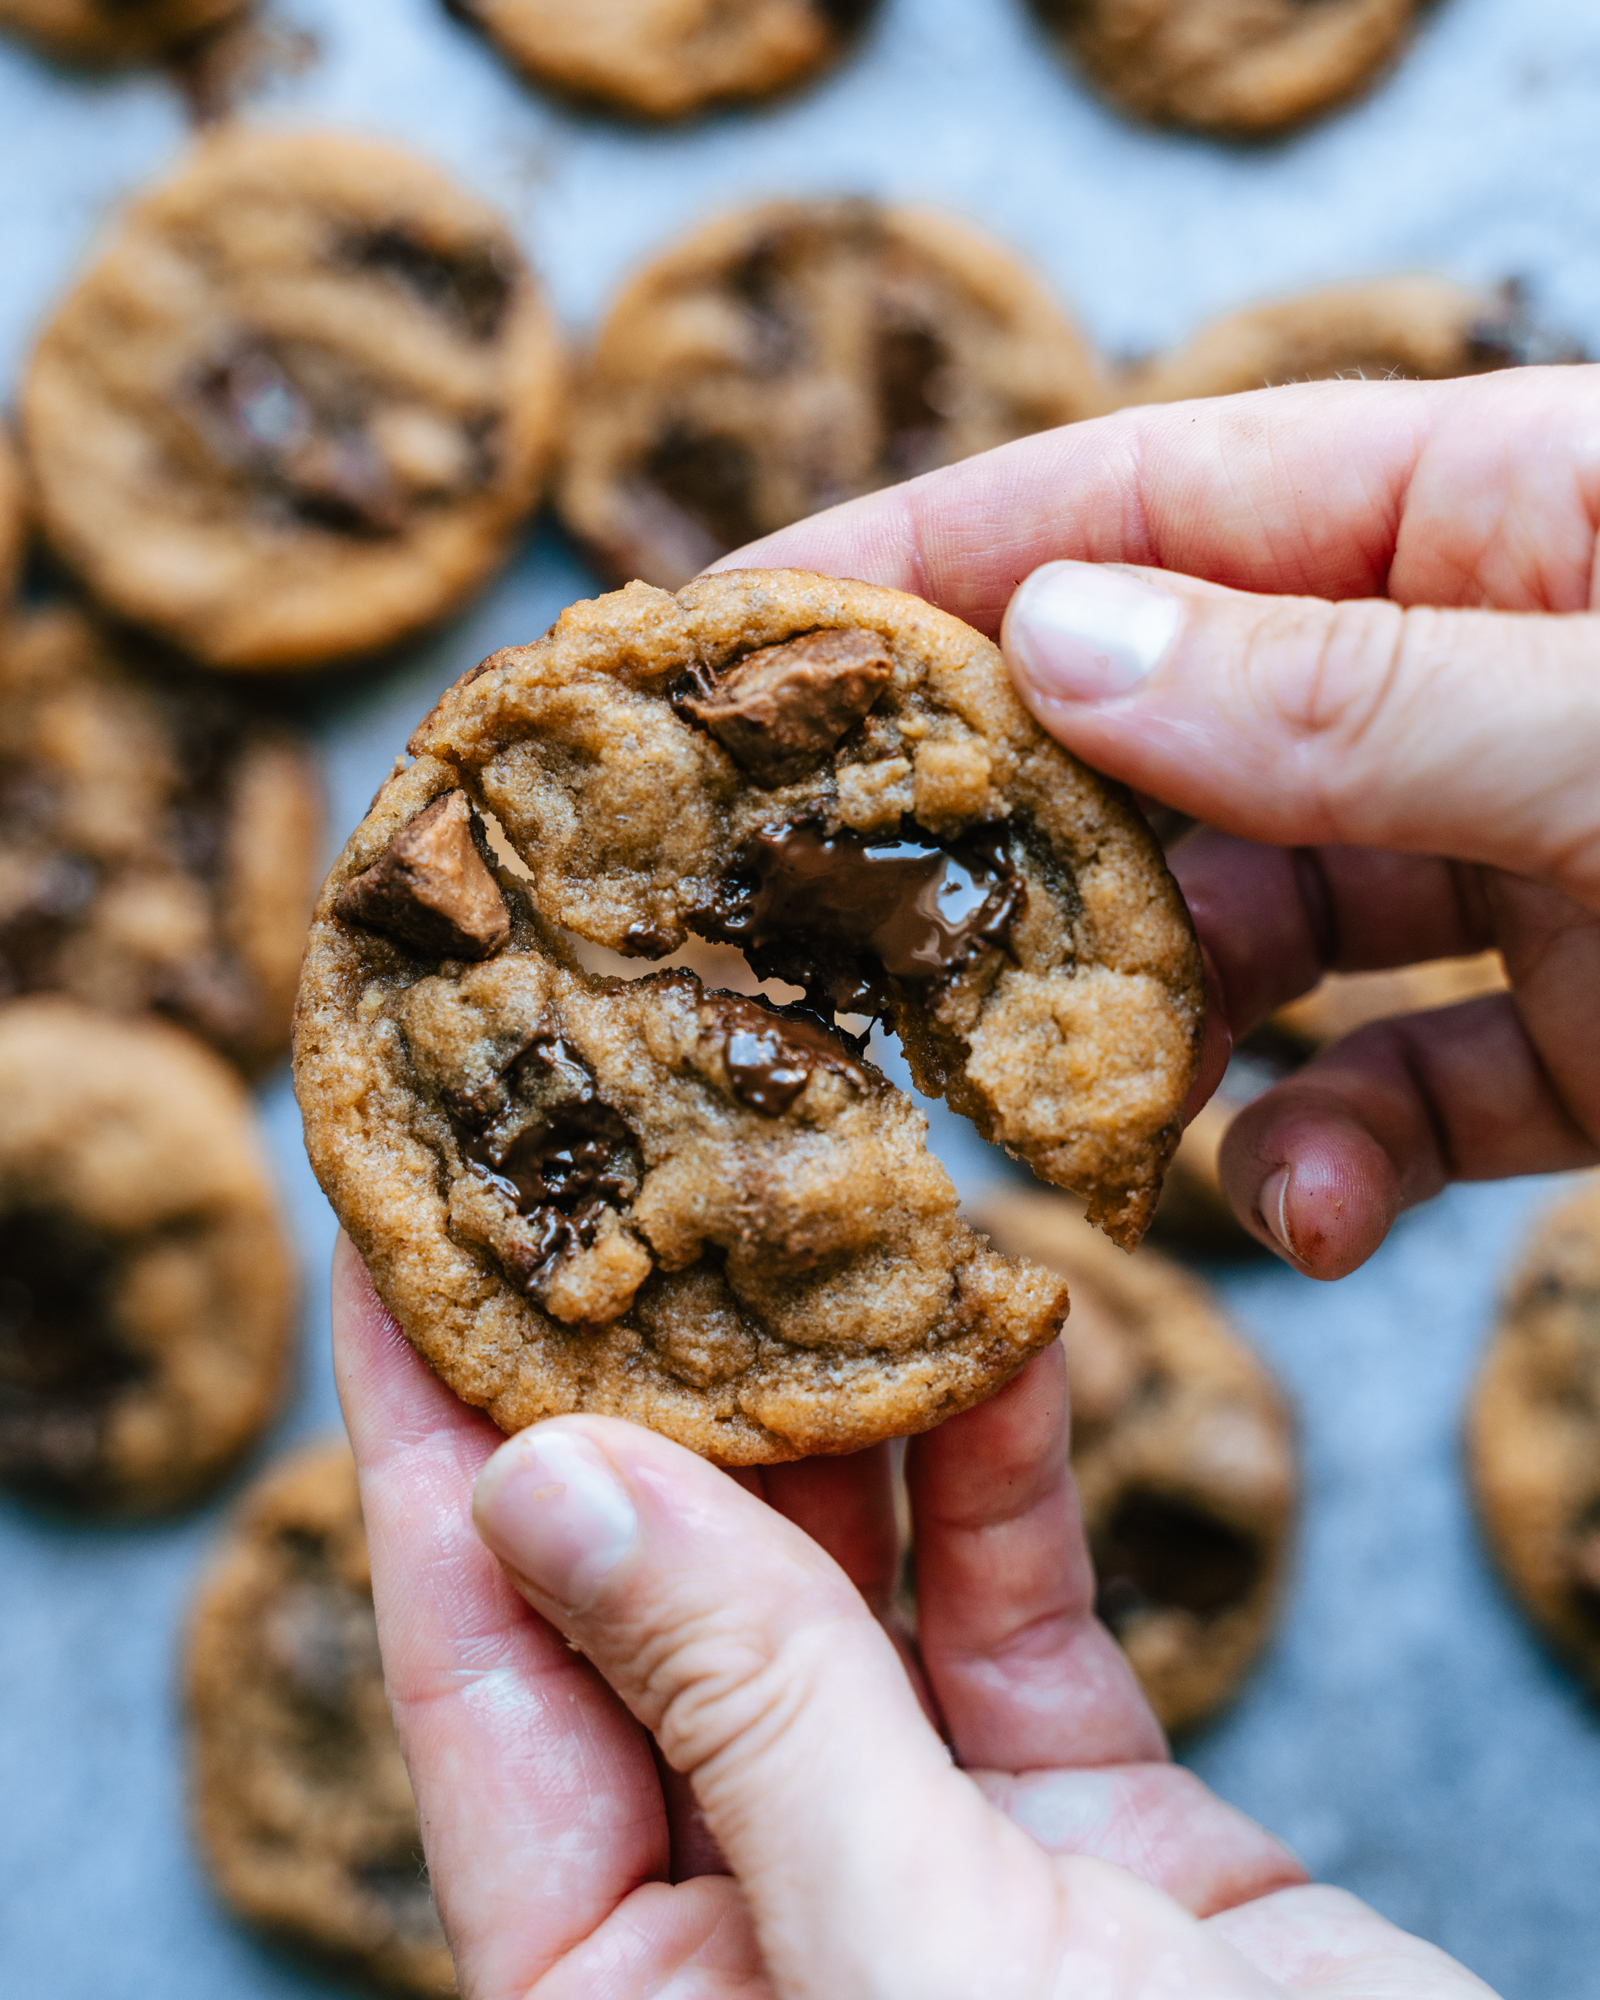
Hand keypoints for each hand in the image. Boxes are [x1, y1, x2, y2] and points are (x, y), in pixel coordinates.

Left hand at [334, 1235, 1495, 1997]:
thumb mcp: (910, 1961)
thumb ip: (739, 1714)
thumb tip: (546, 1482)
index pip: (473, 1675)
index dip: (420, 1445)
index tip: (392, 1245)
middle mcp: (742, 1919)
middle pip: (646, 1596)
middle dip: (636, 1377)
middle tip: (613, 1173)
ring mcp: (914, 1856)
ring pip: (834, 1579)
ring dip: (837, 1400)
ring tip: (810, 1211)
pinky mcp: (1077, 1817)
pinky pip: (1007, 1605)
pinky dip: (1003, 1468)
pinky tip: (1000, 1327)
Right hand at [720, 367, 1599, 1274]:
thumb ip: (1352, 694)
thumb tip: (1052, 643)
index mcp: (1503, 516)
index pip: (1158, 500)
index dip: (937, 550)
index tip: (744, 623)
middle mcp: (1479, 678)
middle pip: (1169, 728)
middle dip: (1017, 833)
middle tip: (850, 918)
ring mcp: (1518, 858)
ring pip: (1255, 928)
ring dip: (1156, 1026)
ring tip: (1081, 1101)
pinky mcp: (1571, 1029)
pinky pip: (1394, 1093)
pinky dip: (1326, 1162)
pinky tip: (1303, 1213)